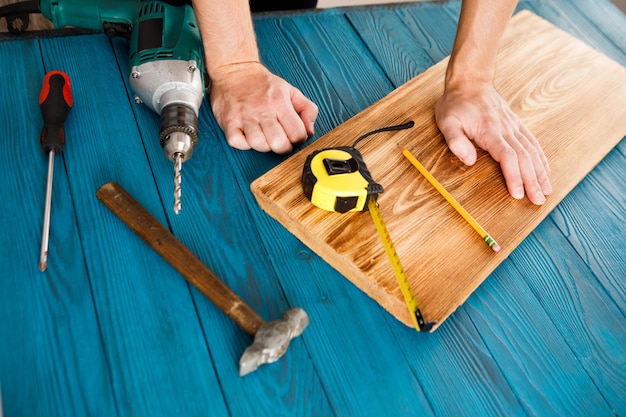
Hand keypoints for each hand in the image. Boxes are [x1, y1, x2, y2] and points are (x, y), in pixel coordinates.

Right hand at [209, 61, 317, 153]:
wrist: (235, 69)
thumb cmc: (263, 84)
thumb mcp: (291, 91)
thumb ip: (307, 110)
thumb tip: (310, 131)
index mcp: (280, 103)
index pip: (297, 133)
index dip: (298, 140)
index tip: (293, 136)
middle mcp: (262, 110)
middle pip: (278, 143)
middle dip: (283, 147)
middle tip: (280, 140)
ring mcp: (244, 116)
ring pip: (258, 144)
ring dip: (263, 146)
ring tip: (264, 138)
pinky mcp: (228, 120)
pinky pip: (236, 141)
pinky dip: (243, 144)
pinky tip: (248, 137)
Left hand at [435, 82, 551, 204]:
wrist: (470, 82)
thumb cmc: (456, 104)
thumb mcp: (447, 122)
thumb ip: (456, 142)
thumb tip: (470, 161)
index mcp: (490, 131)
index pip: (507, 157)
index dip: (514, 176)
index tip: (518, 194)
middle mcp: (506, 129)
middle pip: (524, 158)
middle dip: (532, 181)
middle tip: (538, 200)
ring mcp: (513, 126)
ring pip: (532, 151)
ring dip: (540, 172)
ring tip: (546, 190)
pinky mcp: (516, 125)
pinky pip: (533, 142)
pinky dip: (541, 158)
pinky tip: (546, 170)